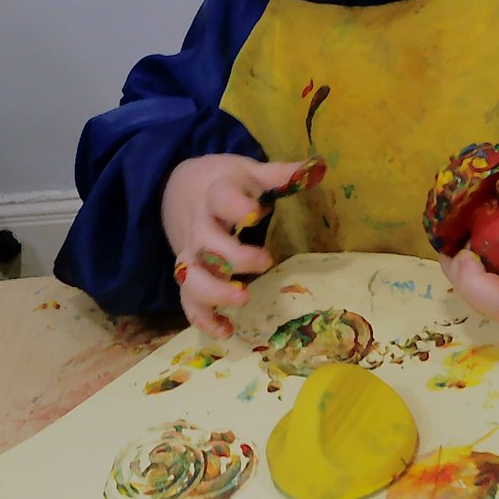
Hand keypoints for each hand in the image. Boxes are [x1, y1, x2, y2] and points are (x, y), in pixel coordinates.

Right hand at [162, 154, 308, 335]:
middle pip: (206, 244)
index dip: (235, 207)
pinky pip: (188, 300)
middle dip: (233, 256)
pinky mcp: (189, 276)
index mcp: (215, 196)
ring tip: (242, 299)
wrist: (180, 189)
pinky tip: (225, 331)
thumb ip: (279, 175)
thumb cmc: (226, 184)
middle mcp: (199, 227)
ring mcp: (191, 255)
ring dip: (214, 292)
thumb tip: (318, 167)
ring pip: (191, 277)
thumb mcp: (250, 173)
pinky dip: (202, 318)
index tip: (255, 213)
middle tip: (264, 261)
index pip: (220, 198)